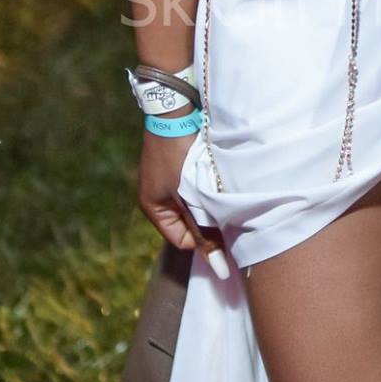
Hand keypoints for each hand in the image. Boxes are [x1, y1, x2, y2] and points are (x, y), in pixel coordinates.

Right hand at [138, 132, 230, 279]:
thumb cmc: (178, 156)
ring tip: (224, 191)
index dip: (203, 239)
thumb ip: (203, 232)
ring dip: (211, 201)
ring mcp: (169, 179)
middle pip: (190, 222)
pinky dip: (209, 185)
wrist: (175, 111)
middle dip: (208, 219)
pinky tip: (221, 178)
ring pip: (197, 203)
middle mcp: (158, 195)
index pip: (182, 241)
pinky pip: (198, 186)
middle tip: (228, 211)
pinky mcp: (181, 164)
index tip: (225, 229)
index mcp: (153, 207)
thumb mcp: (190, 197)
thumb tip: (219, 270)